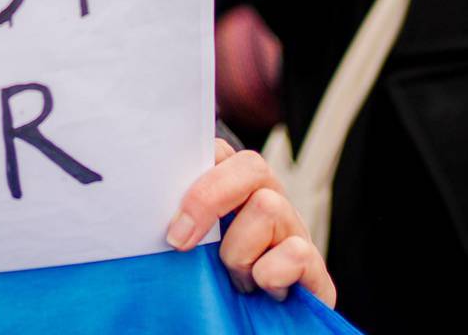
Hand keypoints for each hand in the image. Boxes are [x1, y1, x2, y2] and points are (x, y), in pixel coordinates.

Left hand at [165, 140, 334, 306]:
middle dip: (208, 198)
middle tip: (179, 239)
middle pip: (251, 165)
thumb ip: (181, 220)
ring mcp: (296, 233)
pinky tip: (263, 289)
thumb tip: (152, 213)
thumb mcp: (192, 247)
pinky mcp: (315, 270)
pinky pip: (297, 253)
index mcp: (237, 192)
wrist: (252, 330)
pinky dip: (270, 273)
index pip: (220, 152)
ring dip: (239, 250)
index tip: (168, 207)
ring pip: (269, 207)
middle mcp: (270, 202)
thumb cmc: (212, 286)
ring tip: (235, 277)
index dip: (194, 169)